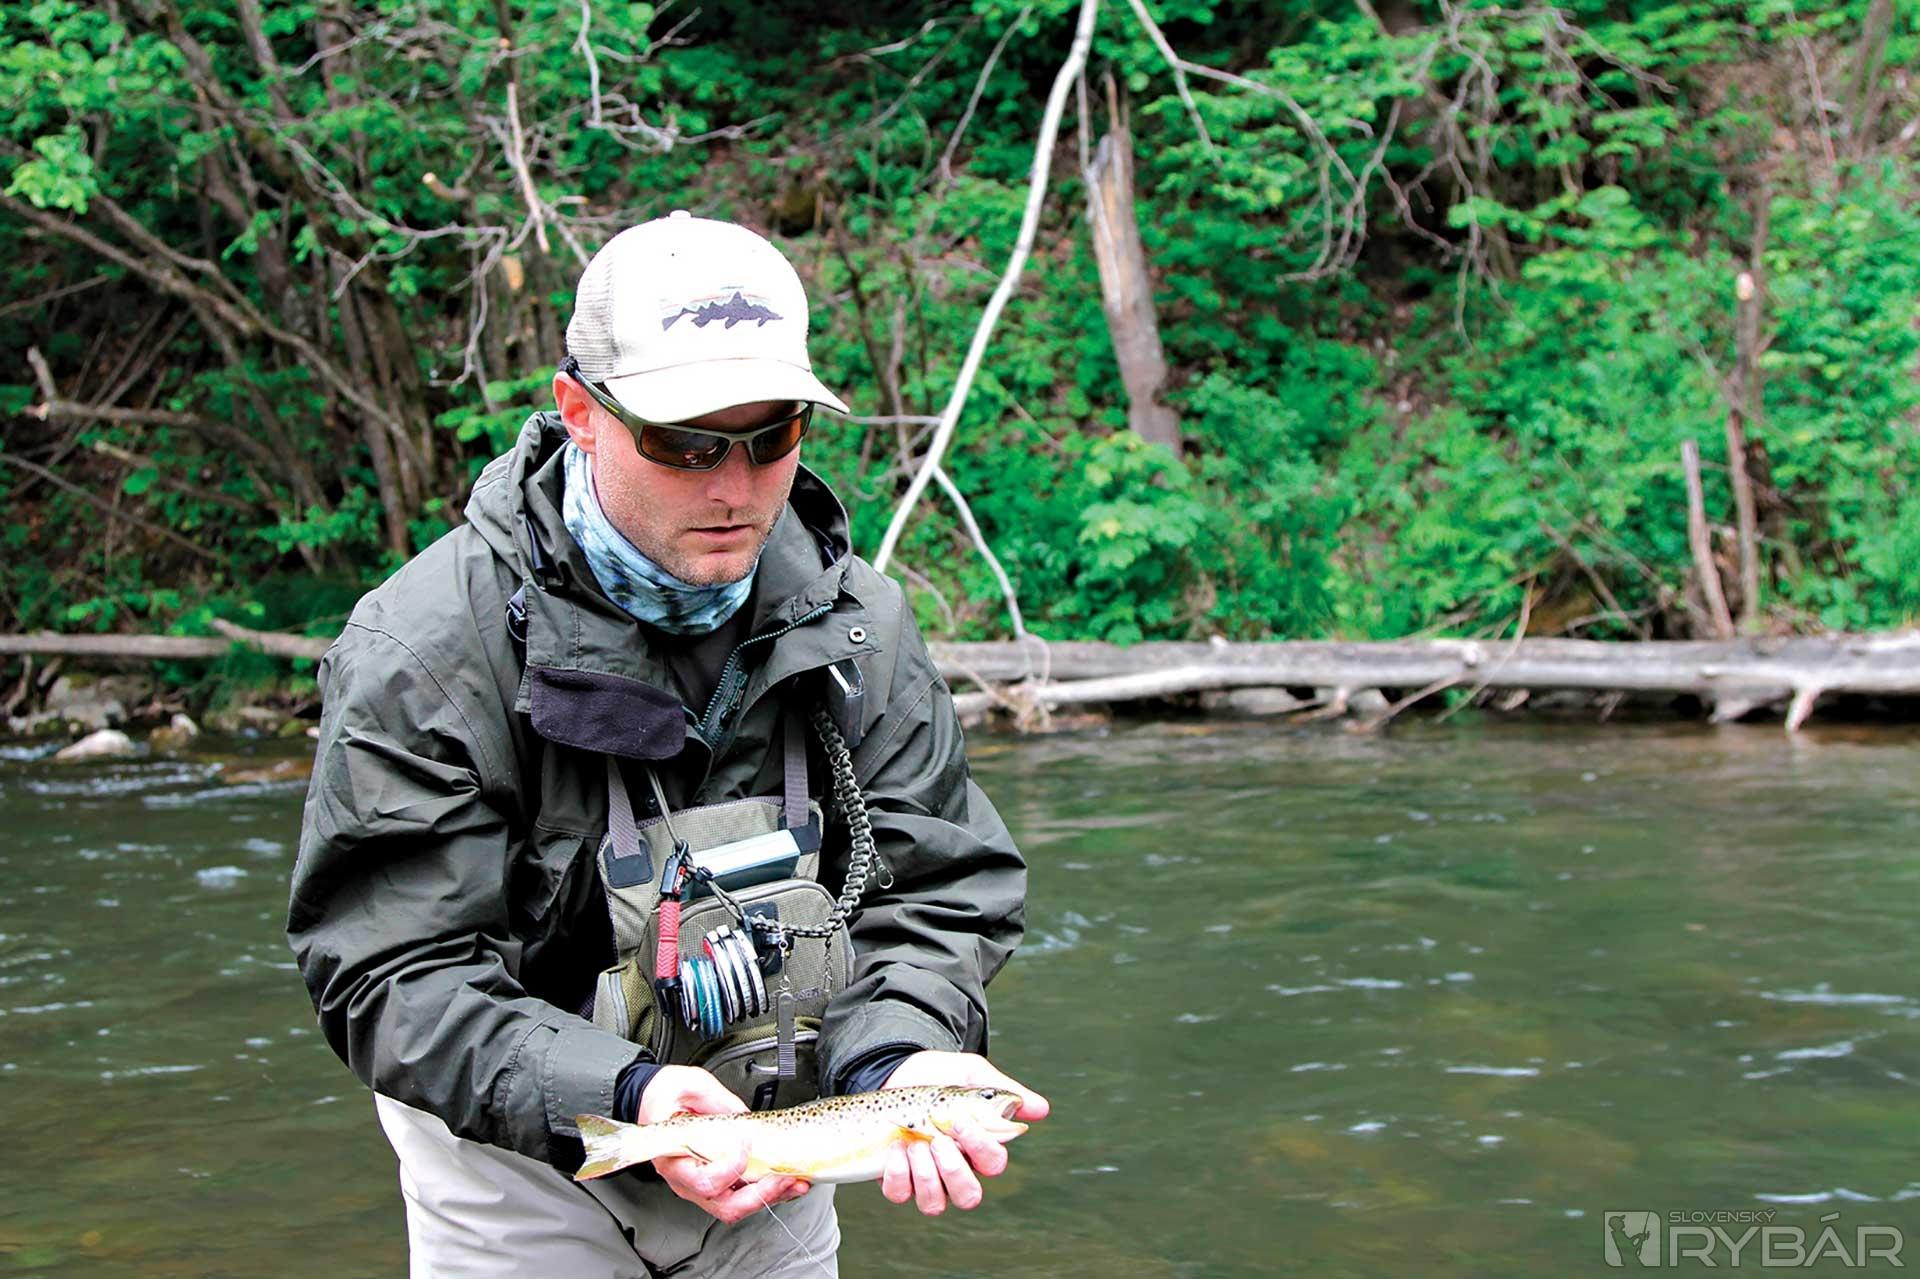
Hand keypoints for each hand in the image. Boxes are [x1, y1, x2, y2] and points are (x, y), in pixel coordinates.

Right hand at [637, 1065, 810, 1223]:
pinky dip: (767, 1190)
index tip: (745, 1146)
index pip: (705, 1181)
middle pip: (725, 1205)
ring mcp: (700, 1183)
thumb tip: (748, 1118)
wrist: (652, 1099)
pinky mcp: (715, 1180)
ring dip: (769, 1196)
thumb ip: (720, 1101)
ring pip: (736, 1206)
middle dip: (760, 1194)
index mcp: (673, 1157)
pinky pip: (740, 1194)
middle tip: (783, 1177)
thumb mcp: (692, 1085)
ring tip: (795, 1182)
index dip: (731, 1169)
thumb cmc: (664, 1094)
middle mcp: (686, 1178)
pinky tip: (786, 1180)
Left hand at [878, 1051, 1049, 1215]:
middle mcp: (956, 1169)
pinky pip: (899, 1194)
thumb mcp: (973, 1074)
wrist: (898, 1069)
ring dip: (925, 1175)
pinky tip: (897, 1147)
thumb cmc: (942, 1075)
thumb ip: (1005, 1091)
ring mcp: (926, 1177)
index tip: (960, 1121)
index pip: (993, 1164)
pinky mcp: (897, 1178)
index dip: (981, 1147)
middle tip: (938, 1140)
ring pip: (934, 1204)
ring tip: (915, 1144)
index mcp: (979, 1146)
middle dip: (953, 1171)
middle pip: (968, 1196)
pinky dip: (897, 1174)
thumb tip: (1041, 1109)